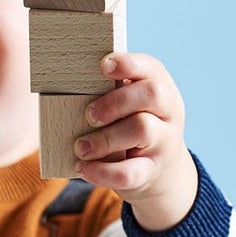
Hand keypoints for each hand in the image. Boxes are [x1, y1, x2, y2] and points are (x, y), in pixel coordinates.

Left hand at [72, 51, 198, 231]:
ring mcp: (164, 143)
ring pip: (142, 130)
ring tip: (81, 147)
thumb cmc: (132, 127)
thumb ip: (110, 92)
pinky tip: (83, 167)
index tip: (102, 66)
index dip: (128, 64)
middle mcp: (167, 112)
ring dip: (105, 138)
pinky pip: (129, 172)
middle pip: (152, 94)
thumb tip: (67, 86)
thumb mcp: (131, 106)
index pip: (151, 67)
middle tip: (89, 115)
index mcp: (160, 88)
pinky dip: (102, 171)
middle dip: (115, 101)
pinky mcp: (151, 172)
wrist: (162, 173)